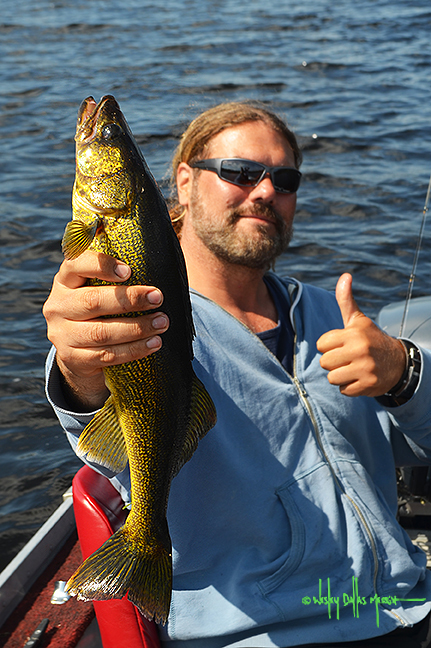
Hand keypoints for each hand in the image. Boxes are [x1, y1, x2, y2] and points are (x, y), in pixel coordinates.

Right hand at [43, 250, 168, 408]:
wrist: (76, 354)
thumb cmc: (96, 313)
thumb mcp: (95, 289)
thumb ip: (115, 274)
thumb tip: (153, 254)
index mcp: (64, 282)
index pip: (76, 265)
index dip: (101, 266)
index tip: (128, 271)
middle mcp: (58, 306)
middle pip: (93, 301)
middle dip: (130, 299)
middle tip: (157, 297)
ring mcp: (62, 335)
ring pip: (102, 332)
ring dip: (137, 328)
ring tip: (162, 323)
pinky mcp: (73, 359)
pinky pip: (107, 355)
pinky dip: (134, 350)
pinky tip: (153, 343)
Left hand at [316, 273, 405, 397]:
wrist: (397, 363)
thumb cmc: (370, 339)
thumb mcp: (358, 320)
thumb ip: (346, 300)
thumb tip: (345, 275)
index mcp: (354, 333)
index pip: (322, 344)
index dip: (329, 346)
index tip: (342, 345)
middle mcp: (360, 350)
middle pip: (324, 362)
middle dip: (333, 362)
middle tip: (347, 358)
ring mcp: (365, 369)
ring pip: (332, 378)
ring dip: (339, 375)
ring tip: (352, 368)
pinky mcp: (368, 385)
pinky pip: (343, 390)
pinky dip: (349, 387)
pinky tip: (359, 378)